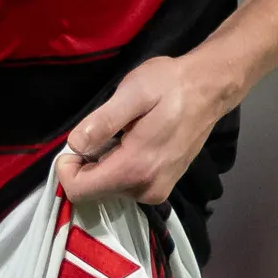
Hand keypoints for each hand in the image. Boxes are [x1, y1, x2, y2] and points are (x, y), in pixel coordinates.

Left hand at [56, 53, 240, 205]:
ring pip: (108, 188)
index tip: (77, 141)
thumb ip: (103, 122)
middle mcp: (145, 189)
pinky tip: (133, 141)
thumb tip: (75, 144)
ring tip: (123, 133)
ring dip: (104, 162)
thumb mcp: (133, 92)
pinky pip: (125, 185)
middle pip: (93, 190)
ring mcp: (156, 191)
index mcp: (135, 168)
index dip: (67, 167)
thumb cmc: (170, 85)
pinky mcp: (162, 188)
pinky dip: (119, 165)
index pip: (80, 190)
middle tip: (104, 129)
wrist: (209, 89)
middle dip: (87, 163)